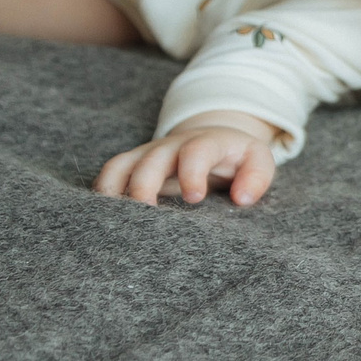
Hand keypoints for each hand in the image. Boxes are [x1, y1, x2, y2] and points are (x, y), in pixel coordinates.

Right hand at [97, 113, 282, 206]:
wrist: (212, 139)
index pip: (196, 151)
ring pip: (121, 166)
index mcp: (206, 143)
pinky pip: (109, 175)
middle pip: (151, 160)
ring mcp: (147, 155)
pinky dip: (103, 194)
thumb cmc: (236, 157)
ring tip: (117, 221)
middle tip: (147, 214)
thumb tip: (242, 199)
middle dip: (145, 185)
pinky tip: (104, 219)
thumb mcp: (257, 160)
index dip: (192, 172)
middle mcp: (171, 146)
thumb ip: (257, 177)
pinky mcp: (132, 166)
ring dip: (115, 191)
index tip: (194, 198)